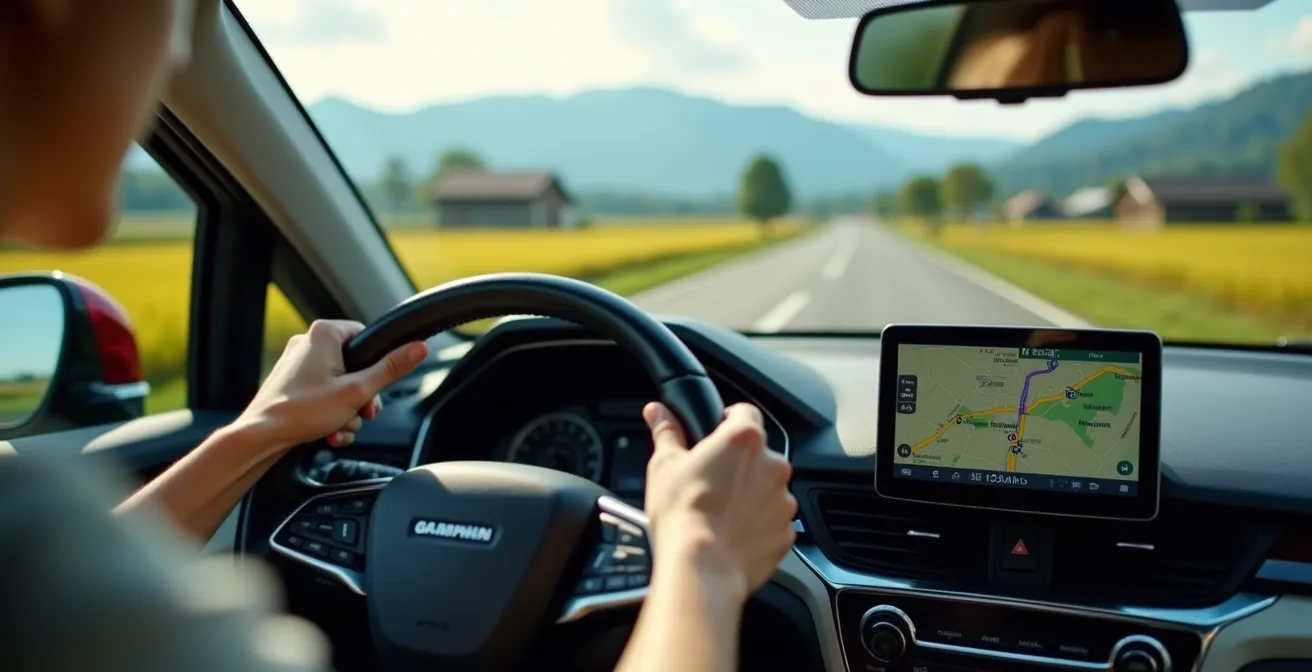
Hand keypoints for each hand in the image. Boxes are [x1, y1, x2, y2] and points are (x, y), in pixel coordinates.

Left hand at [235, 320, 428, 452]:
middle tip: (363, 412)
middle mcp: (308, 343)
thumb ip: (391, 368)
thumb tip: (419, 348)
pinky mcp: (291, 382)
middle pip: (356, 365)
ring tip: (340, 426)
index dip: (377, 364)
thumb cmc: (301, 411)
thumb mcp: (358, 391)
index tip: (377, 386)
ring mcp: (297, 363)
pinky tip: (329, 431)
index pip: (367, 337)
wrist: (260, 436)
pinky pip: (323, 393)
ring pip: (340, 384)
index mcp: (324, 333)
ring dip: (347, 409)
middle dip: (362, 396)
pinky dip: (330, 412)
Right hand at [642, 402, 796, 601]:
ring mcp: (784, 500)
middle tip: (710, 481)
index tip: (715, 435)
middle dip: (738, 464)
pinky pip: (773, 521)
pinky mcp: (786, 532)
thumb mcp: (664, 466)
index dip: (727, 420)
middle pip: (758, 454)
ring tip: (720, 512)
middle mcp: (773, 465)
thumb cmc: (682, 514)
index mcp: (744, 439)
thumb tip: (658, 412)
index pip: (744, 412)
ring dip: (751, 495)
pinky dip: (758, 525)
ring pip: (767, 488)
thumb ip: (667, 432)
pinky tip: (732, 533)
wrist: (701, 568)